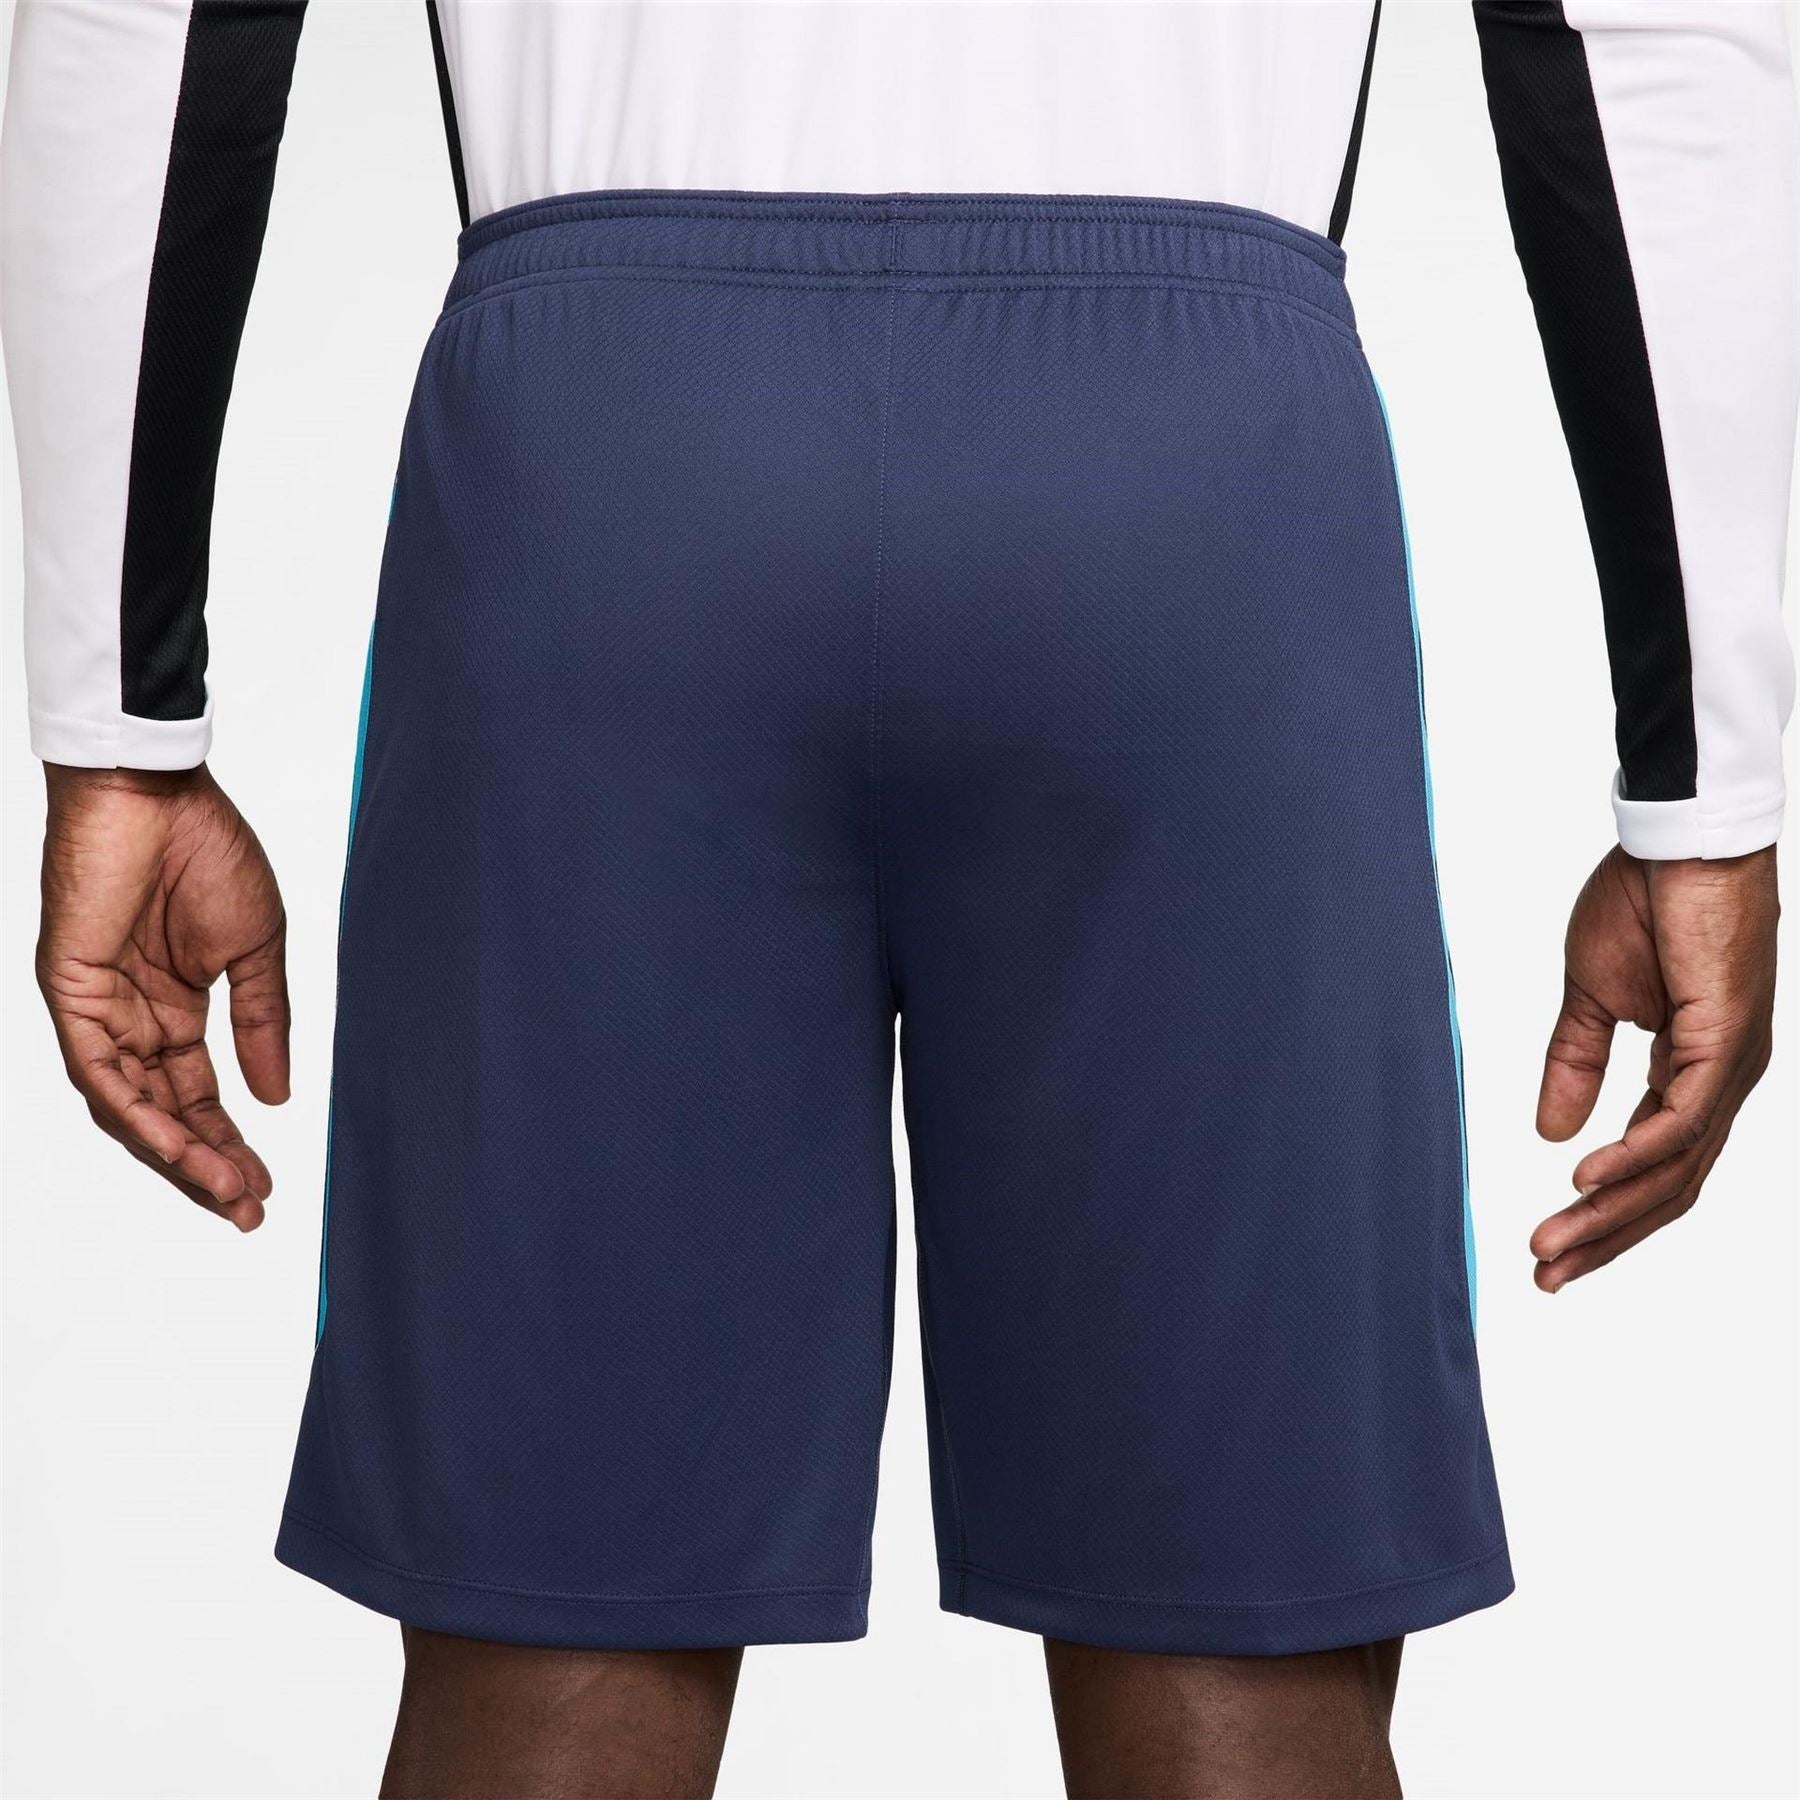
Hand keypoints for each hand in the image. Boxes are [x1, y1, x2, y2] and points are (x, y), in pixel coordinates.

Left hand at [38, 764, 289, 1229]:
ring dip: (175, 1154)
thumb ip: (263, 1022)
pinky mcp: (69, 992)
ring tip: (223, 1190)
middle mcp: (129, 1019)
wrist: (157, 789)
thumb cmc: (205, 848)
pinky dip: (134, 1112)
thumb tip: (277, 1097)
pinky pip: (97, 1070)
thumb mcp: (254, 949)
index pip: (197, 1096)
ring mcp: (96, 1009)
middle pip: (163, 1115)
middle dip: (205, 1166)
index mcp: (172, 1007)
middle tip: (248, 1208)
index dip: (230, 1144)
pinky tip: (174, 1145)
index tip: (266, 1187)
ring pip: (128, 1107)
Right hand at [1532, 845, 1777, 1290]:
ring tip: (1552, 1245)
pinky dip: (1633, 1157)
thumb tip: (1548, 1132)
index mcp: (1693, 1073)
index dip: (1602, 1213)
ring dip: (1608, 1212)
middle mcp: (1721, 1083)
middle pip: (1667, 1187)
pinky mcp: (1725, 1042)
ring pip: (1673, 1167)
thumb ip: (1575, 1063)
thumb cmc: (1644, 901)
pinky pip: (1680, 1121)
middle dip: (1603, 1237)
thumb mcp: (1592, 998)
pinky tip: (1586, 1180)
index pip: (1653, 1167)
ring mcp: (1730, 1066)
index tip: (1549, 1249)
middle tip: (1545, 1277)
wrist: (1678, 838)